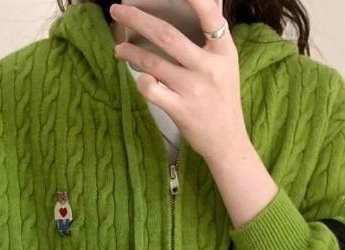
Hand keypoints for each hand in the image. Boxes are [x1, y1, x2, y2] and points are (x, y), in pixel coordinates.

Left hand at [110, 0, 248, 161]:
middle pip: (167, 35)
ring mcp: (194, 90)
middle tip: (117, 11)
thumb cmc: (222, 99)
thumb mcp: (226, 65)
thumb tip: (200, 5)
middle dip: (137, 19)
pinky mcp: (181, 110)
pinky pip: (151, 90)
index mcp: (224, 51)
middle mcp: (209, 68)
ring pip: (153, 62)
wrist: (227, 141)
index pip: (210, 16)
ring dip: (129, 52)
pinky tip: (137, 78)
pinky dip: (140, 81)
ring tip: (119, 48)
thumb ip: (212, 39)